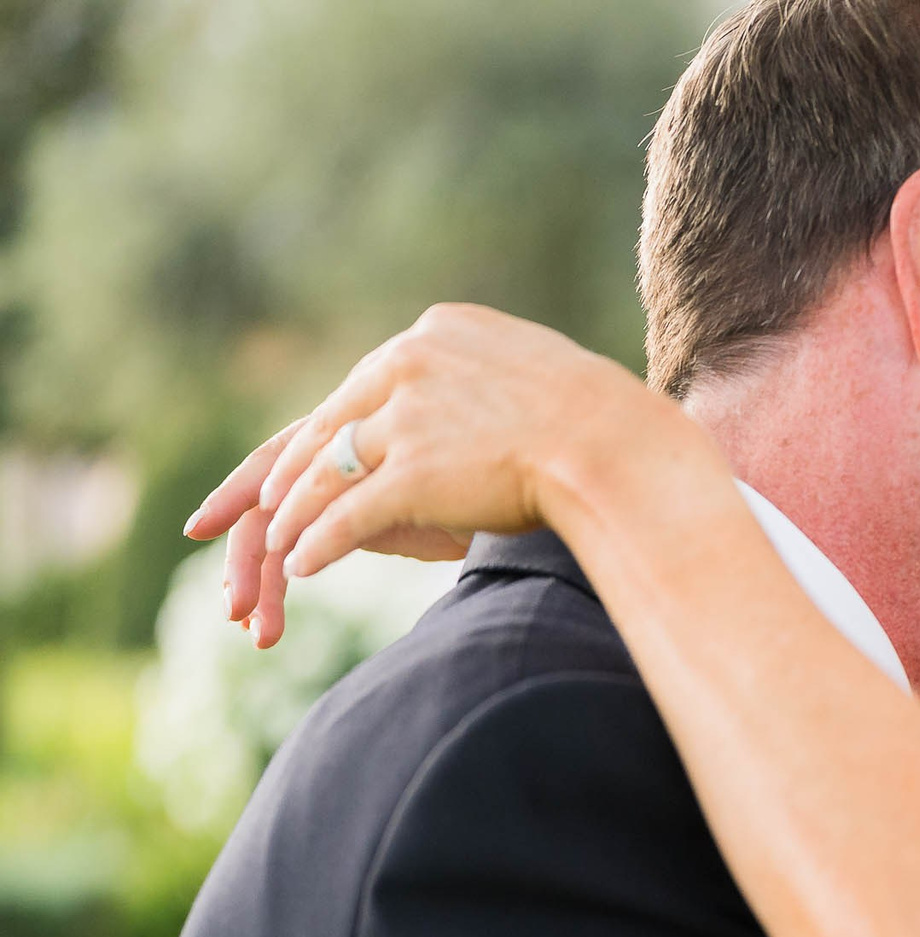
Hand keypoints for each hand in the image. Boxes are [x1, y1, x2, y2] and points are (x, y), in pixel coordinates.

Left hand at [181, 304, 693, 646]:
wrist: (624, 449)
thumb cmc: (603, 423)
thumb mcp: (534, 373)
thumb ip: (485, 380)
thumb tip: (473, 402)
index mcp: (436, 335)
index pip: (361, 386)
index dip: (323, 430)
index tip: (299, 458)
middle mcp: (410, 362)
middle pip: (328, 426)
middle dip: (281, 477)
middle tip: (246, 512)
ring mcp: (410, 416)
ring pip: (327, 472)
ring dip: (293, 517)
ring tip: (273, 552)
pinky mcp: (415, 470)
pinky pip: (348, 514)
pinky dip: (318, 543)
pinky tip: (302, 569)